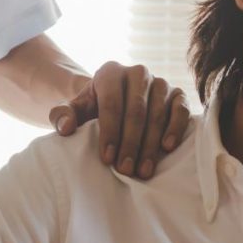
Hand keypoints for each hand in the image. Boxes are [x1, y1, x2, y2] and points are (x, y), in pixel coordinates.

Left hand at [49, 62, 189, 178]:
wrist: (116, 102)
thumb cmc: (93, 109)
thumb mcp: (74, 111)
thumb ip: (61, 116)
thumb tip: (66, 128)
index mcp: (110, 72)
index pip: (111, 103)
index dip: (110, 132)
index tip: (106, 158)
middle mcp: (137, 73)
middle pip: (136, 111)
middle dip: (130, 143)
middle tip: (125, 170)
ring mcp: (160, 82)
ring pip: (157, 113)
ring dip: (150, 144)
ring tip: (143, 170)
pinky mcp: (177, 94)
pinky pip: (180, 110)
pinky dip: (176, 128)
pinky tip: (167, 148)